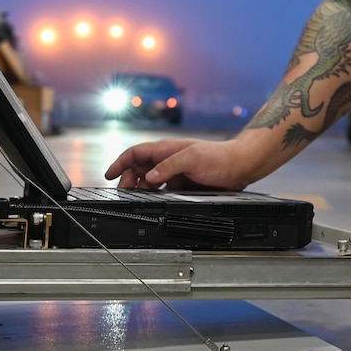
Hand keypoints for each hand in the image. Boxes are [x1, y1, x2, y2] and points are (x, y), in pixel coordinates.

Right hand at [105, 138, 262, 190]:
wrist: (240, 166)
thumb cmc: (220, 157)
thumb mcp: (192, 159)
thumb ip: (169, 166)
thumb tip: (149, 177)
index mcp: (166, 149)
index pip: (135, 153)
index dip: (120, 163)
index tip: (109, 175)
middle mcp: (168, 159)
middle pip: (139, 167)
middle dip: (128, 178)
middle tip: (123, 192)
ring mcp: (175, 171)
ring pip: (149, 179)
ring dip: (140, 188)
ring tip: (135, 198)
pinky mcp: (183, 182)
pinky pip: (162, 188)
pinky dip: (154, 194)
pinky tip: (153, 201)